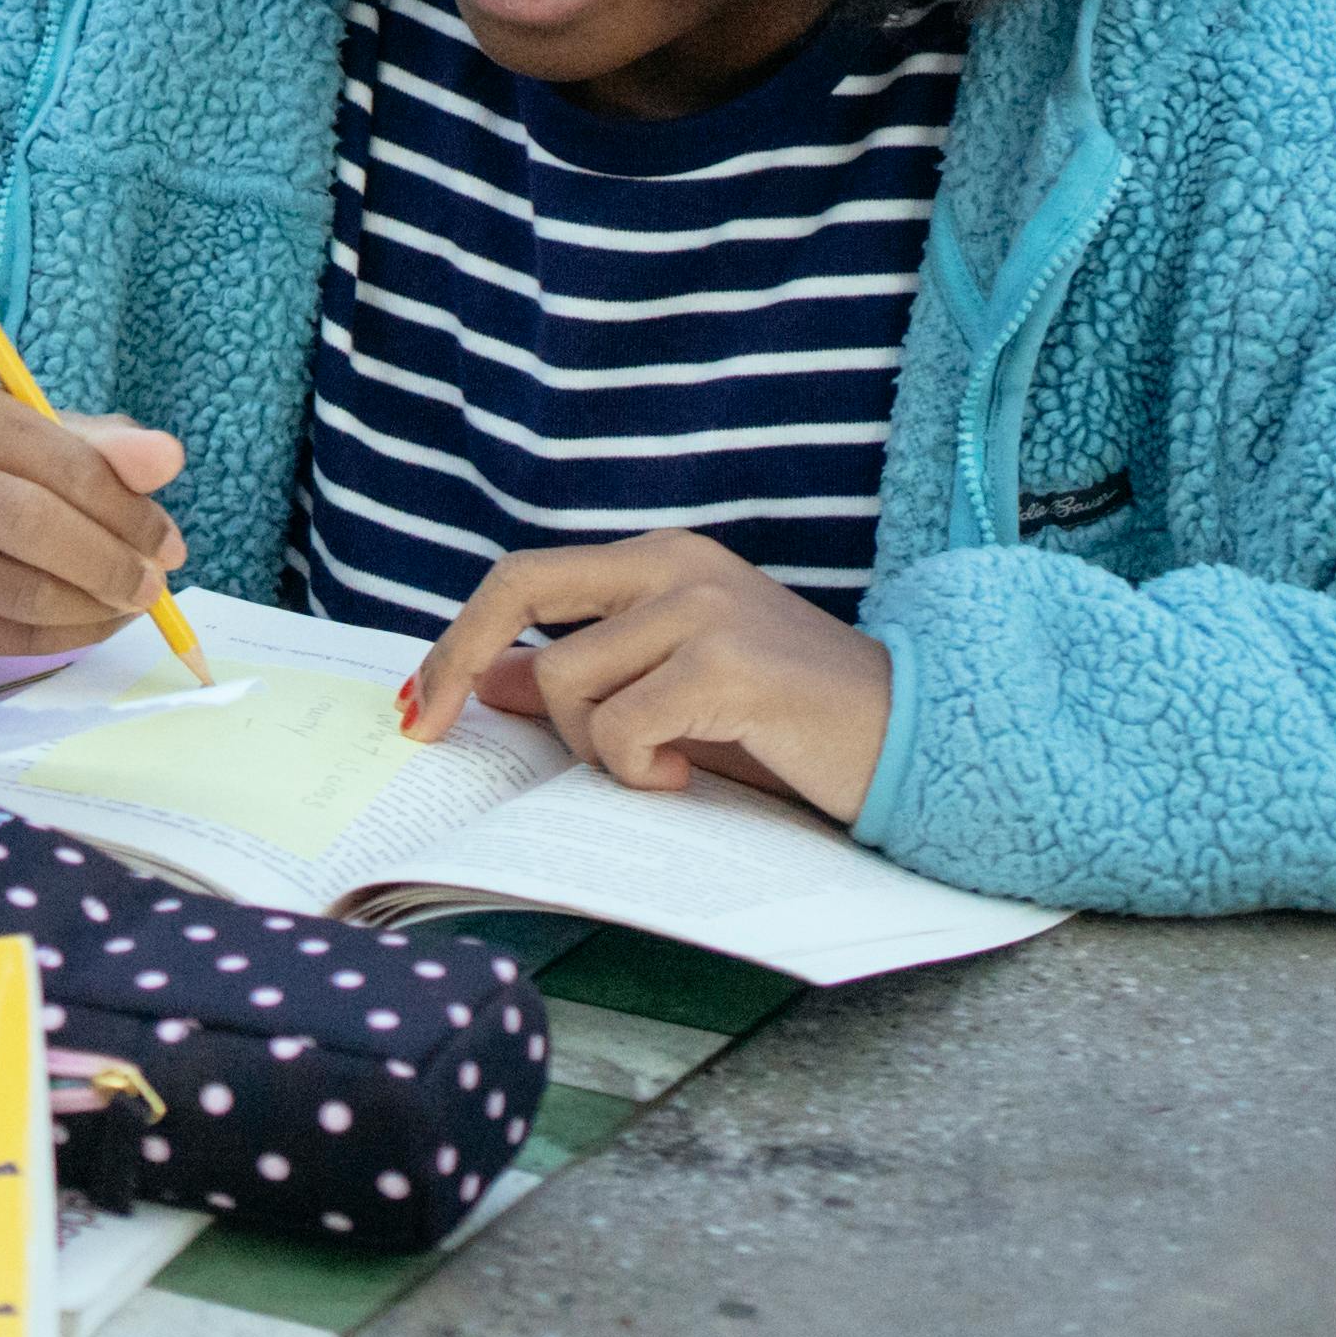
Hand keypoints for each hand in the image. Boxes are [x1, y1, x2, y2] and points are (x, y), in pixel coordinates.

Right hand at [0, 379, 186, 658]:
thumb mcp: (32, 431)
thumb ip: (104, 445)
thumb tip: (166, 460)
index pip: (58, 460)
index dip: (126, 508)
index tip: (167, 542)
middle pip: (32, 526)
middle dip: (111, 563)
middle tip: (152, 585)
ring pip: (23, 594)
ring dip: (95, 608)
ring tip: (126, 603)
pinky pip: (6, 640)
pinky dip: (66, 637)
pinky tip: (89, 621)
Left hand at [404, 533, 894, 822]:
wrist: (914, 743)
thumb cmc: (790, 726)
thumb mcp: (671, 697)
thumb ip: (584, 678)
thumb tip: (485, 683)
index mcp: (661, 560)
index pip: (524, 575)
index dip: (458, 636)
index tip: (421, 703)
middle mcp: (677, 564)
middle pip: (518, 594)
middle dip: (460, 664)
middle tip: (438, 730)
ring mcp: (703, 607)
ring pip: (565, 682)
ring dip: (593, 747)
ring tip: (662, 764)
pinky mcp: (728, 664)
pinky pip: (620, 727)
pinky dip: (638, 770)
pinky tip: (688, 777)